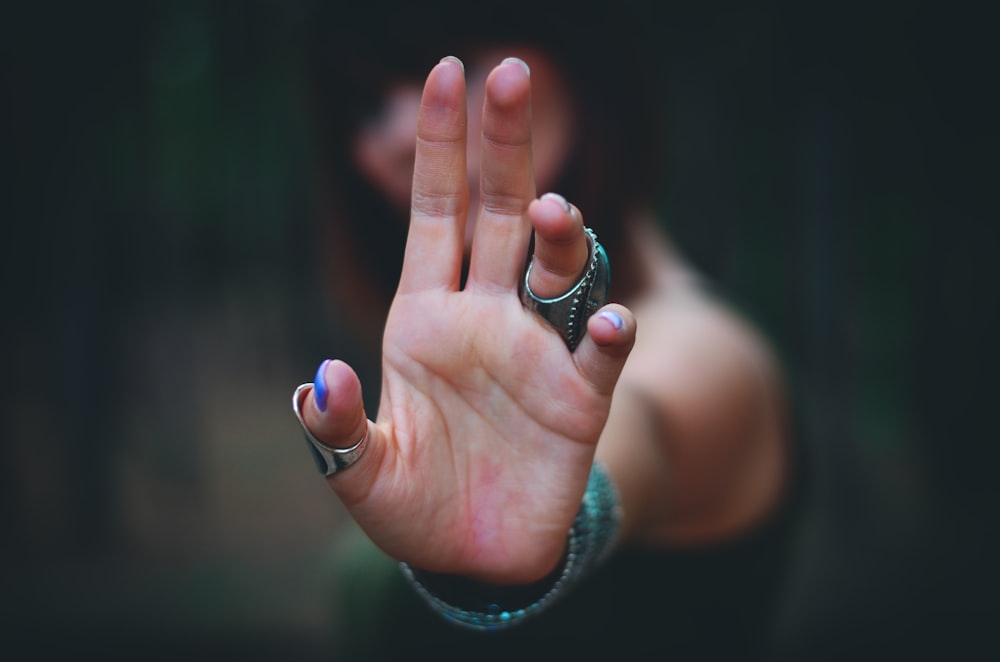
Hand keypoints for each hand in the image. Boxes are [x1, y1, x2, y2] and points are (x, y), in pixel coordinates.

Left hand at [300, 56, 635, 583]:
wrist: (474, 559)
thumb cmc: (414, 507)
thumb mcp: (363, 475)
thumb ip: (339, 431)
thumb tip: (317, 382)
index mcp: (426, 317)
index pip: (435, 213)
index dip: (439, 146)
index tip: (446, 73)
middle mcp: (486, 317)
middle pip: (498, 213)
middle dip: (503, 145)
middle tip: (510, 73)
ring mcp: (537, 352)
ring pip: (556, 267)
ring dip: (557, 233)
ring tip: (546, 212)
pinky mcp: (581, 399)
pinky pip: (602, 353)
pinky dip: (608, 333)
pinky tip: (606, 324)